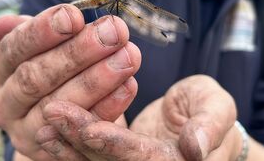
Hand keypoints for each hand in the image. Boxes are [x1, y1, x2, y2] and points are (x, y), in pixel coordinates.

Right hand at [0, 4, 141, 159]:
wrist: (68, 117)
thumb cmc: (57, 68)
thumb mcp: (43, 47)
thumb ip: (34, 32)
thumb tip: (2, 24)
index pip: (13, 48)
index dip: (42, 31)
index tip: (74, 16)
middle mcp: (5, 104)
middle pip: (35, 76)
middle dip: (77, 52)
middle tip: (114, 32)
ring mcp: (27, 133)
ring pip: (58, 105)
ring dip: (97, 79)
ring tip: (128, 56)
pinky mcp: (53, 154)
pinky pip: (83, 131)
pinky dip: (108, 106)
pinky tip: (129, 85)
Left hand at [39, 75, 241, 160]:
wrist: (199, 120)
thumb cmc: (211, 109)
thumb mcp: (219, 108)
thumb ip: (212, 125)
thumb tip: (196, 149)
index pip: (144, 160)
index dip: (116, 147)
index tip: (89, 129)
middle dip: (81, 139)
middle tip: (53, 112)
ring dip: (67, 145)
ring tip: (44, 122)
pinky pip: (90, 158)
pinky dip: (68, 147)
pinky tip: (47, 132)